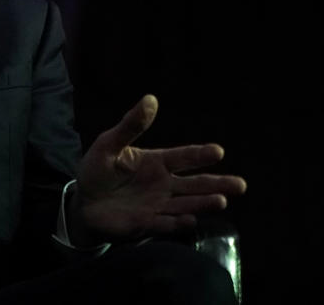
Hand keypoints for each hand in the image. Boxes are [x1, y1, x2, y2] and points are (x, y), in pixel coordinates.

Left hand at [69, 94, 246, 244]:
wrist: (83, 201)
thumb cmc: (98, 169)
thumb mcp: (110, 143)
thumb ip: (131, 125)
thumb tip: (151, 99)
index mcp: (157, 162)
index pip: (183, 157)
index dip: (200, 155)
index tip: (218, 152)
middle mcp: (163, 184)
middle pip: (195, 184)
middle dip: (217, 184)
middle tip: (241, 185)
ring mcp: (157, 205)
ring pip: (186, 204)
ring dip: (203, 204)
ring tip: (222, 201)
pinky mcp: (146, 224)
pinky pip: (165, 224)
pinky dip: (177, 223)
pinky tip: (191, 220)